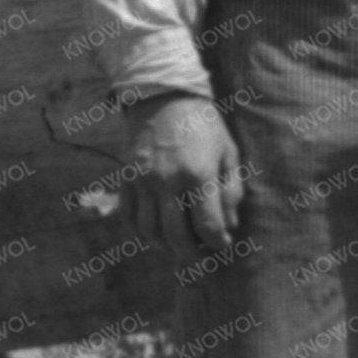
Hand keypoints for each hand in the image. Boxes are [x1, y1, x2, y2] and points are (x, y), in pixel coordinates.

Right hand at [126, 91, 244, 255]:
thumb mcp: (228, 151)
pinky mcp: (126, 178)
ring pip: (149, 231)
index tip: (223, 246)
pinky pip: (129, 215)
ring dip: (164, 246)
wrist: (162, 96)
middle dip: (191, 254)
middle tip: (201, 260)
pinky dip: (141, 231)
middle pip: (176, 236)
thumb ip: (230, 190)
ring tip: (178, 249)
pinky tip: (155, 234)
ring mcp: (142, 182)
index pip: (207, 225)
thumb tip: (230, 225)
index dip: (217, 242)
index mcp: (198, 175)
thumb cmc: (203, 124)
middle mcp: (167, 182)